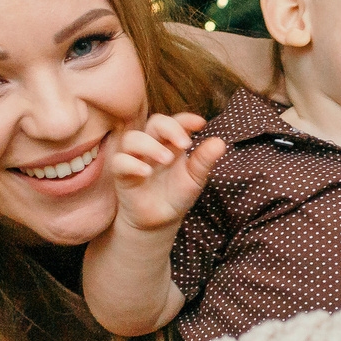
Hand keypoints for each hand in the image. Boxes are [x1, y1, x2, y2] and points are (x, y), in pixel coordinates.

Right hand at [106, 111, 225, 233]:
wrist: (159, 221)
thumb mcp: (194, 178)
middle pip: (155, 122)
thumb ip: (204, 160)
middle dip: (170, 128)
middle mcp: (152, 146)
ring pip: (132, 138)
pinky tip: (146, 173)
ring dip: (150, 146)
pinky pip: (119, 161)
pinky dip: (131, 164)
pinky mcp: (121, 174)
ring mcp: (135, 158)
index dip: (186, 119)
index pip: (176, 122)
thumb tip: (220, 143)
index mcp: (171, 143)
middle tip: (185, 144)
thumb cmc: (177, 195)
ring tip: (166, 159)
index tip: (201, 124)